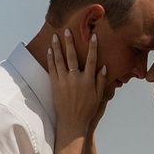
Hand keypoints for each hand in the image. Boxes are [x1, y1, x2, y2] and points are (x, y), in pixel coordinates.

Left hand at [45, 23, 110, 139]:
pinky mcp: (55, 86)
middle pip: (72, 56)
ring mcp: (64, 82)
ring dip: (57, 48)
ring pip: (59, 61)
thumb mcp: (98, 97)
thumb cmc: (87, 111)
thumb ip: (101, 81)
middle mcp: (76, 79)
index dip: (93, 47)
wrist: (72, 123)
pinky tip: (49, 51)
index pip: (92, 60)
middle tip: (66, 31)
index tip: (93, 36)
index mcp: (88, 81)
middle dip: (70, 42)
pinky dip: (50, 59)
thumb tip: (104, 67)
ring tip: (55, 37)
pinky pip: (52, 69)